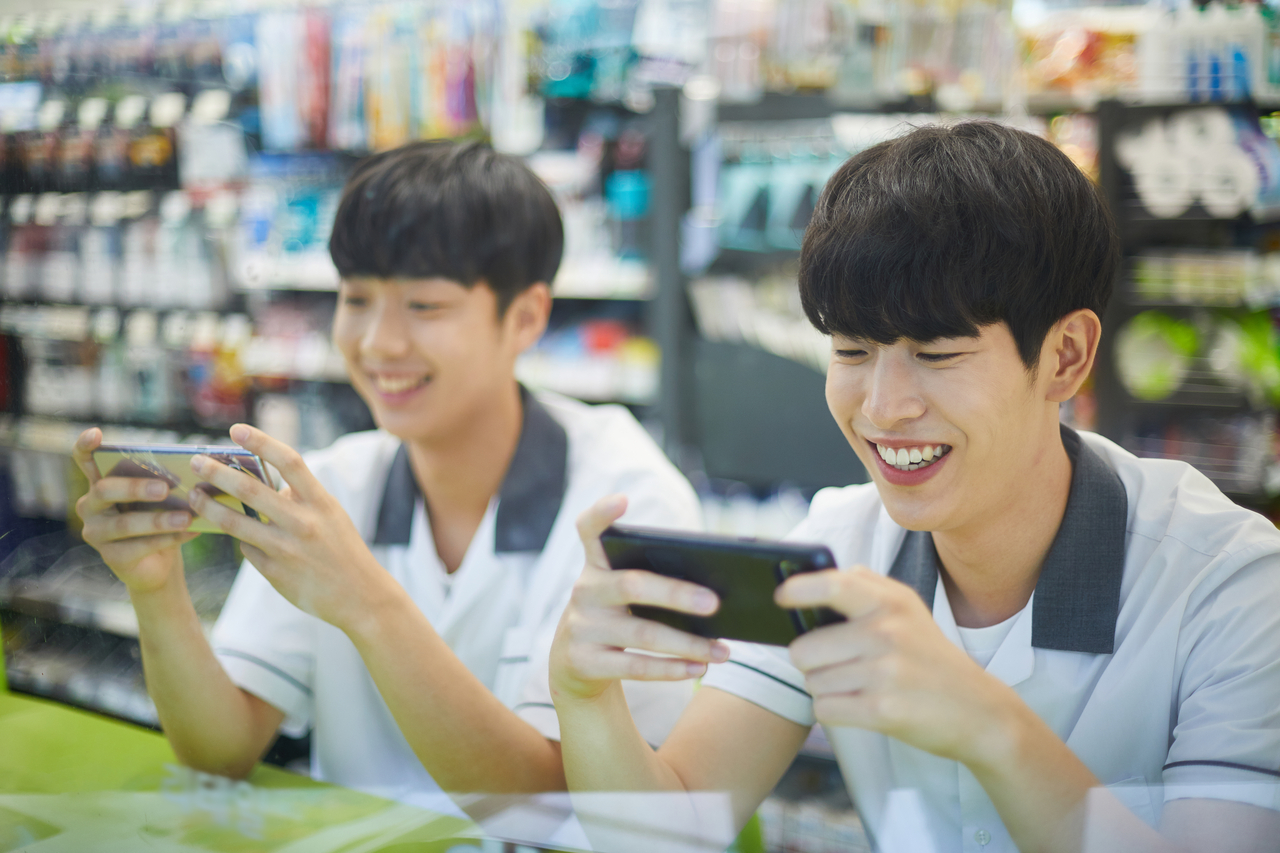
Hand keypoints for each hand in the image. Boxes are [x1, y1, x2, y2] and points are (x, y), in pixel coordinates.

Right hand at [73, 428, 198, 594]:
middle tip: (165, 488)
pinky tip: (191, 532)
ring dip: (159, 520)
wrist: (160, 563)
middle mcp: (91, 507)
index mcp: (101, 484)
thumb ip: (165, 482)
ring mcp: (96, 533)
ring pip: (124, 523)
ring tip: (187, 517)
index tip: (96, 433)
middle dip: (136, 487)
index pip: (84, 461)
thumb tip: (194, 469)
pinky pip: (139, 547)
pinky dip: (169, 539)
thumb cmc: (160, 518)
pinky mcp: (111, 557)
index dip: (85, 447)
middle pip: (105, 490)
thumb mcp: (162, 498)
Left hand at [186, 424, 396, 630]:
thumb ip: (301, 498)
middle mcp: (303, 523)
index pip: (289, 461)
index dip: (261, 441)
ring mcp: (287, 550)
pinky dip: (242, 540)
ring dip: (209, 506)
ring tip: (194, 496)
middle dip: (218, 472)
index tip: (236, 429)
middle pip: (251, 490)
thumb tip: (265, 483)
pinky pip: (247, 550)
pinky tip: (241, 538)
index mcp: (321, 502)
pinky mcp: (275, 573)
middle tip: (196, 461)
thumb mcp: (331, 515)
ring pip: (235, 523)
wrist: (361, 597)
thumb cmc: (343, 549)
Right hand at [549, 494, 730, 703]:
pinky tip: (699, 668)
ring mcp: (581, 628)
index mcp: (596, 565)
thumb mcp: (622, 594)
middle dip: (676, 594)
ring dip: (688, 644)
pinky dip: (671, 669)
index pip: (589, 529)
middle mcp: (584, 591)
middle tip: (715, 603)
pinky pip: (634, 667)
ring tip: (722, 650)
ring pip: (641, 635)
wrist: (574, 665)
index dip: (602, 514)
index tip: (623, 499)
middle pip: (632, 586)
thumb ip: (652, 581)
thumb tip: (713, 593)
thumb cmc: (616, 616)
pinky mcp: (583, 663)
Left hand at [777, 568, 1027, 766]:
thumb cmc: (930, 657)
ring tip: (858, 686)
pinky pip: (824, 709)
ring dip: (825, 689)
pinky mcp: (883, 710)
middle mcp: (887, 632)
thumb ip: (865, 586)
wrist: (980, 711)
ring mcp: (886, 672)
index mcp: (890, 602)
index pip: (832, 584)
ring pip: (812, 682)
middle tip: (837, 665)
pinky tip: (860, 706)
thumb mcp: (908, 610)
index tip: (780, 596)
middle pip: (803, 649)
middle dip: (811, 662)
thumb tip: (817, 575)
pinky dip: (834, 711)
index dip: (798, 589)